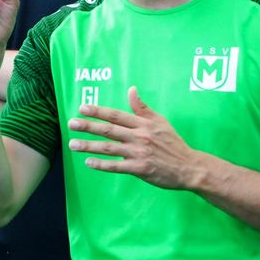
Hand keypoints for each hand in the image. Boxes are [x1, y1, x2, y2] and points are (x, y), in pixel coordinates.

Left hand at [68, 87, 200, 189]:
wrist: (188, 167)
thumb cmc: (173, 143)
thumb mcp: (160, 121)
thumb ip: (143, 108)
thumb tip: (131, 90)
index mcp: (144, 124)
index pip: (116, 115)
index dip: (98, 111)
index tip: (82, 108)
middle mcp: (139, 136)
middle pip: (109, 130)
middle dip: (88, 126)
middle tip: (71, 123)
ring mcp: (139, 153)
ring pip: (108, 148)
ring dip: (88, 146)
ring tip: (72, 144)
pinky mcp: (140, 169)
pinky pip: (116, 166)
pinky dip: (101, 164)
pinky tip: (88, 162)